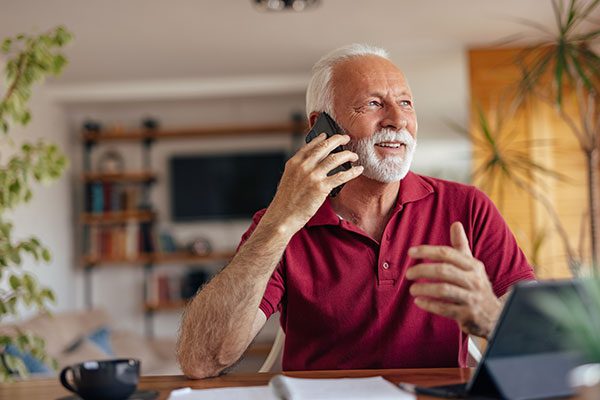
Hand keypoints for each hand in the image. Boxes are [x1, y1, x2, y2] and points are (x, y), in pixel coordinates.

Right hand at [261, 133, 362, 234]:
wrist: (283, 216)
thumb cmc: (285, 202)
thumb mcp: (288, 179)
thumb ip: (300, 170)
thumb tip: (315, 165)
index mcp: (294, 163)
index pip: (309, 145)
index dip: (320, 139)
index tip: (327, 135)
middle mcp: (304, 166)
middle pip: (324, 147)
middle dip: (338, 140)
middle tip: (345, 138)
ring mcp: (313, 176)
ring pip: (335, 159)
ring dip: (347, 155)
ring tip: (353, 156)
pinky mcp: (321, 187)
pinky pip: (341, 176)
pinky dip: (352, 172)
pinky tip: (358, 170)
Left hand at [406, 222, 500, 337]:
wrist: (497, 315)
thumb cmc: (477, 286)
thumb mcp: (472, 265)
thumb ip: (461, 246)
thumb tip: (456, 223)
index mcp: (473, 265)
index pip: (447, 254)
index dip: (427, 251)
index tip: (410, 252)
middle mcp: (474, 280)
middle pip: (444, 270)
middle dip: (423, 270)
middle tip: (408, 273)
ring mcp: (472, 297)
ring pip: (444, 290)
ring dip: (424, 288)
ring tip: (412, 289)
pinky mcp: (468, 314)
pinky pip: (445, 308)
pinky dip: (430, 304)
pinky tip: (419, 301)